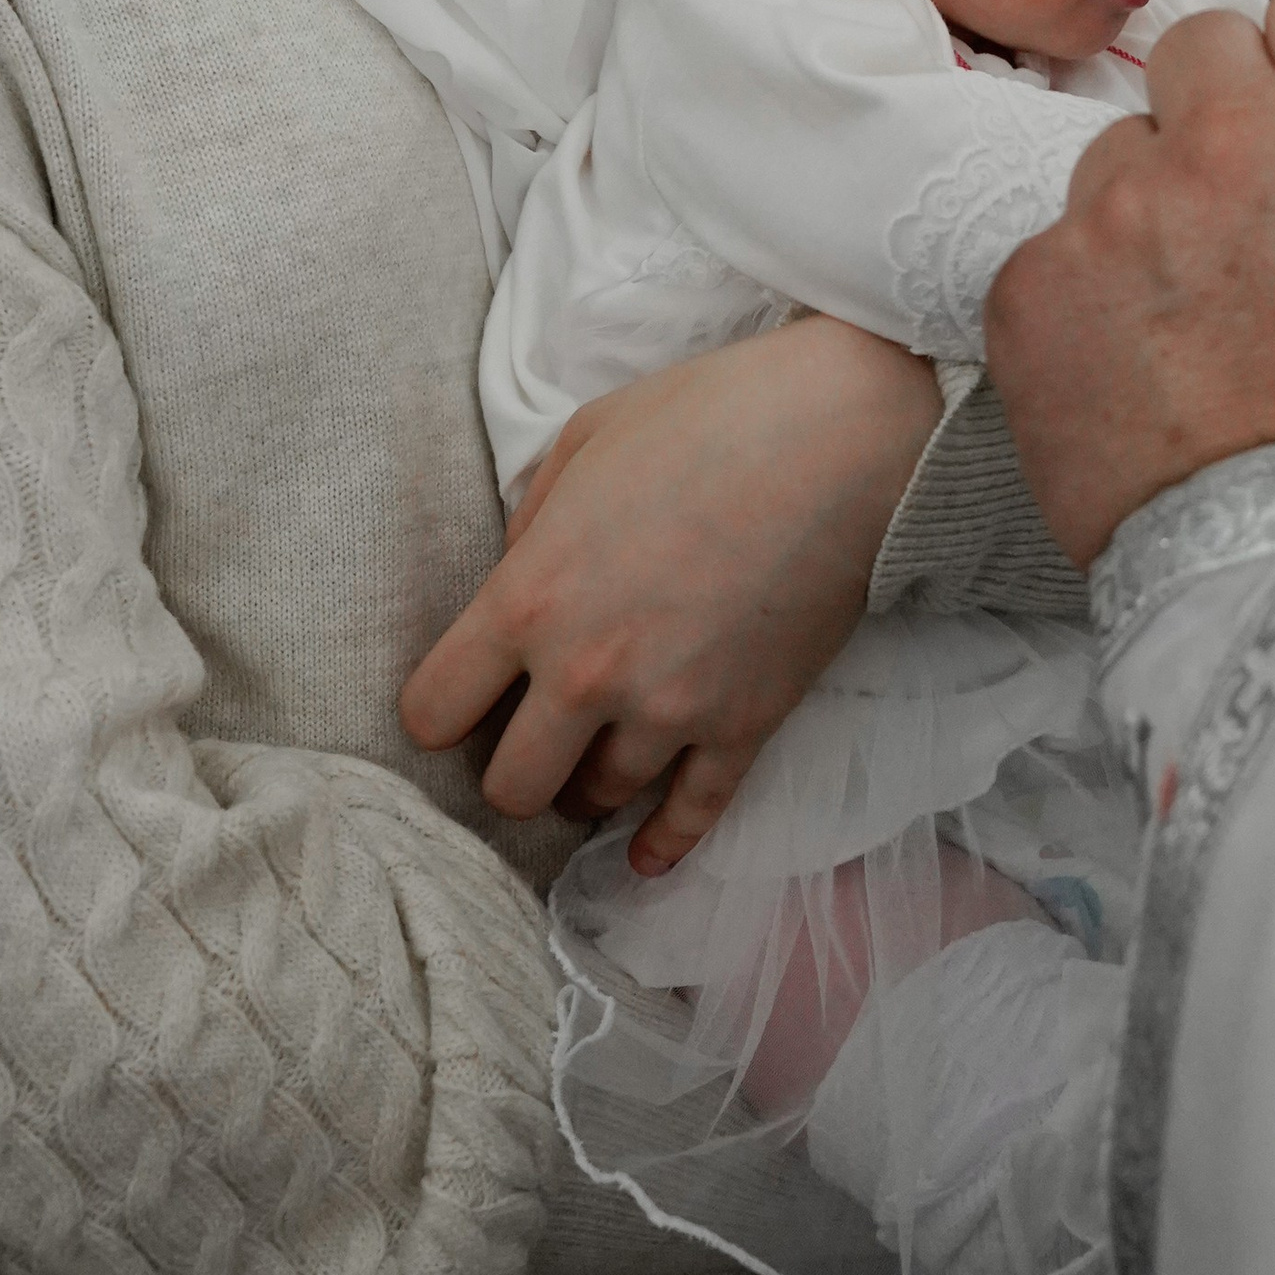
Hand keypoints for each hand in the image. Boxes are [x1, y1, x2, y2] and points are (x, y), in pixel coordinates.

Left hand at [400, 315, 941, 848]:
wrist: (840, 437)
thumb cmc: (707, 417)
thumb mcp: (585, 439)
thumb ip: (533, 519)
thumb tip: (519, 568)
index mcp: (530, 598)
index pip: (433, 711)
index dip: (440, 710)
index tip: (461, 700)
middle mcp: (586, 674)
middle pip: (510, 788)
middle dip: (514, 767)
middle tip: (535, 735)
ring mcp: (669, 710)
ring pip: (597, 801)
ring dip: (590, 783)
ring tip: (599, 757)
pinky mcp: (744, 726)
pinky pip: (693, 817)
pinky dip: (666, 843)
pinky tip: (647, 856)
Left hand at [982, 0, 1274, 568]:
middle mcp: (1226, 131)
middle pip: (1201, 49)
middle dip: (1226, 112)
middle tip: (1257, 224)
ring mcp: (1119, 204)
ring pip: (1121, 148)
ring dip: (1153, 203)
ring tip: (1200, 317)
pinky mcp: (1033, 279)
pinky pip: (1056, 245)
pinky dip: (1088, 296)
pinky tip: (1142, 367)